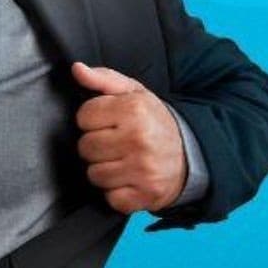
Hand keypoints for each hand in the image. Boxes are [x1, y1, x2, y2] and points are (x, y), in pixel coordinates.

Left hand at [72, 61, 186, 214]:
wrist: (191, 154)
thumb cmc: (154, 121)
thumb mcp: (133, 92)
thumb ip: (103, 78)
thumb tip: (77, 69)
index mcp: (134, 109)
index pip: (84, 117)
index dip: (93, 119)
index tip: (109, 122)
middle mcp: (139, 139)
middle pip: (85, 147)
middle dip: (96, 145)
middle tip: (116, 143)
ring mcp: (143, 170)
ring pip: (94, 174)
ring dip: (104, 170)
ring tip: (123, 161)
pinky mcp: (145, 195)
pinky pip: (110, 197)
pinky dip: (117, 192)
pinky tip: (130, 179)